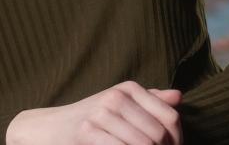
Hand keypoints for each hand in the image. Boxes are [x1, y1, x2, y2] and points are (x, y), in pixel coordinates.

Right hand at [5, 81, 182, 144]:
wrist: (50, 128)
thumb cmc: (91, 119)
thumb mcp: (120, 105)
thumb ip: (149, 101)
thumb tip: (178, 96)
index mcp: (129, 89)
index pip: (171, 118)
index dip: (176, 141)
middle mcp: (116, 97)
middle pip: (159, 136)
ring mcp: (101, 113)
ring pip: (143, 144)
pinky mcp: (87, 131)